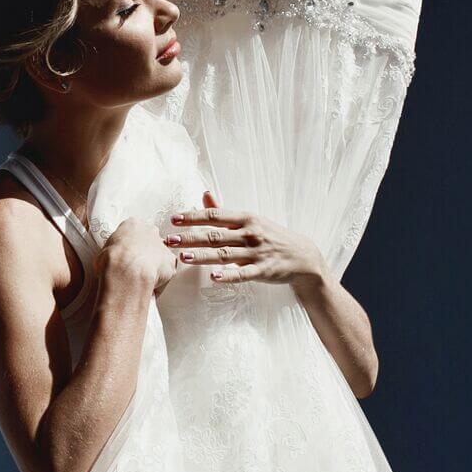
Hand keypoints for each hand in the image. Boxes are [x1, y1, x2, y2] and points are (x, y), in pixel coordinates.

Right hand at [101, 215, 182, 295]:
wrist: (126, 271)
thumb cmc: (112, 260)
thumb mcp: (105, 250)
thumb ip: (114, 249)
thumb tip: (111, 258)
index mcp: (133, 224)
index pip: (134, 231)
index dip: (130, 244)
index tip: (126, 254)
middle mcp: (151, 231)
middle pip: (150, 239)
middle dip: (145, 251)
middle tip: (135, 266)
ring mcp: (162, 246)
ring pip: (160, 255)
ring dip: (154, 264)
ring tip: (142, 278)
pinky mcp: (170, 261)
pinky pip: (167, 270)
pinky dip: (161, 277)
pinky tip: (151, 284)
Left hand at [164, 190, 323, 287]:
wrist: (303, 256)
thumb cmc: (271, 236)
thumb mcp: (251, 220)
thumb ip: (224, 211)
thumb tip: (204, 194)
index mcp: (246, 218)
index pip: (215, 216)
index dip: (193, 217)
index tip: (173, 219)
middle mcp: (250, 233)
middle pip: (215, 235)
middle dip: (190, 237)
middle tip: (169, 240)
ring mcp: (256, 253)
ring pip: (225, 254)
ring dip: (203, 256)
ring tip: (183, 257)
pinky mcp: (263, 271)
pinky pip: (243, 274)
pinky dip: (228, 276)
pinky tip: (213, 278)